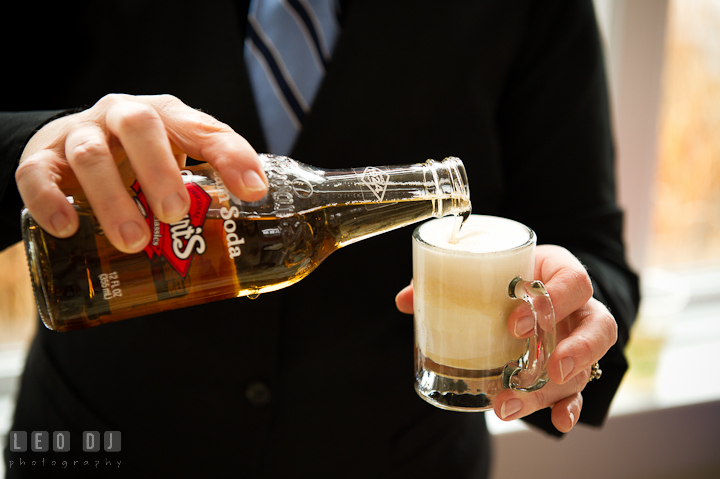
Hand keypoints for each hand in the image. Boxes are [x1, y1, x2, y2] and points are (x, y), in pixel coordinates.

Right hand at [16, 94, 267, 252]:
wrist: (73, 147)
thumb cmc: (138, 158)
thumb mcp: (177, 161)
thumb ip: (210, 181)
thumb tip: (254, 218)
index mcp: (166, 117)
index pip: (204, 129)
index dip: (231, 156)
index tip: (252, 192)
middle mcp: (122, 117)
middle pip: (140, 127)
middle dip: (159, 171)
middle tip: (175, 214)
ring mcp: (79, 134)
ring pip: (90, 156)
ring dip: (111, 199)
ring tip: (131, 240)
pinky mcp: (42, 158)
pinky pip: (36, 174)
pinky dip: (50, 200)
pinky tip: (67, 228)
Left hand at [395, 245, 616, 432]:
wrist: (529, 284)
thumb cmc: (506, 275)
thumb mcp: (486, 270)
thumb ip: (448, 282)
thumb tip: (405, 300)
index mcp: (560, 272)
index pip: (574, 283)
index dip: (552, 302)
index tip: (515, 323)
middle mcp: (579, 308)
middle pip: (596, 328)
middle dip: (573, 351)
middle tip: (541, 367)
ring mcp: (579, 339)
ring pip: (585, 366)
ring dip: (552, 390)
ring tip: (511, 404)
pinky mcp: (573, 367)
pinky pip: (580, 390)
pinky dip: (570, 408)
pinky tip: (559, 422)